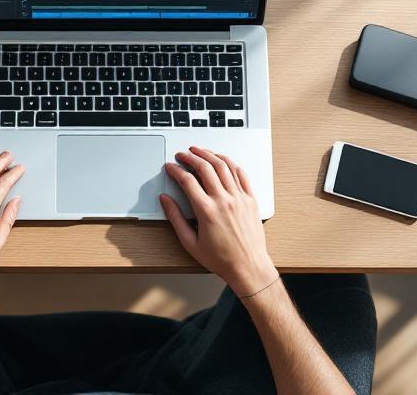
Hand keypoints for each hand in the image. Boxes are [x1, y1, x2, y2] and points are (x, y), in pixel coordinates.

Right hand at [161, 147, 277, 295]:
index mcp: (207, 211)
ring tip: (199, 150)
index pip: (187, 181)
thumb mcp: (190, 243)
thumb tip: (165, 201)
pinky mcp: (250, 199)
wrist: (248, 267)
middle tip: (182, 154)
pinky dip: (230, 163)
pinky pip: (241, 174)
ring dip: (209, 154)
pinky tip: (222, 160)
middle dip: (191, 157)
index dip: (176, 170)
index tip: (170, 167)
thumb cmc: (221, 259)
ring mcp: (239, 198)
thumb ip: (175, 218)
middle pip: (205, 168)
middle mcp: (224, 201)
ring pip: (223, 166)